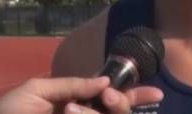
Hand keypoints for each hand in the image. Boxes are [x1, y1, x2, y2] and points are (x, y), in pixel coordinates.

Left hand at [0, 76, 163, 113]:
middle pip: (119, 113)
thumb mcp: (36, 92)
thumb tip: (105, 81)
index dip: (134, 97)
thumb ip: (71, 85)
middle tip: (108, 96)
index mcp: (75, 106)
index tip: (154, 94)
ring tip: (69, 112)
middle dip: (122, 103)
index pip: (111, 102)